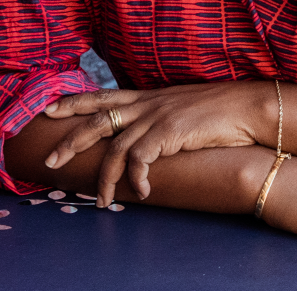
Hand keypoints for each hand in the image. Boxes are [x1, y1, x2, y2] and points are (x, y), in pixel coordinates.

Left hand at [42, 82, 276, 202]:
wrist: (246, 106)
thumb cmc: (219, 111)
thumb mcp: (181, 109)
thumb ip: (160, 118)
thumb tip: (146, 136)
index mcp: (148, 96)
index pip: (103, 96)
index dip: (74, 101)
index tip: (49, 108)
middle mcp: (148, 104)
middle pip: (97, 119)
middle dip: (70, 140)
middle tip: (49, 160)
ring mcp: (157, 116)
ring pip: (114, 148)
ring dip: (103, 178)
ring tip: (100, 201)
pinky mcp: (169, 132)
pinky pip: (140, 160)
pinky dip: (136, 179)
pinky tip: (141, 193)